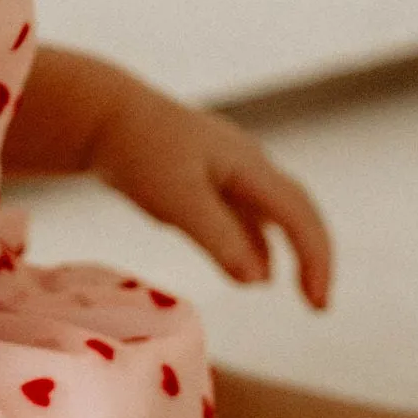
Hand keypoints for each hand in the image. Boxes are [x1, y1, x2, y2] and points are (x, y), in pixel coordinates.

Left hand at [96, 80, 333, 308]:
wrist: (99, 113)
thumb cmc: (137, 151)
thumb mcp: (178, 201)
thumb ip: (220, 239)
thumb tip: (260, 281)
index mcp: (249, 164)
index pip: (299, 215)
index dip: (316, 260)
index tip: (319, 304)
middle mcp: (247, 163)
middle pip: (296, 210)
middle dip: (312, 256)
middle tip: (318, 304)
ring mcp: (226, 166)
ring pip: (270, 212)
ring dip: (286, 250)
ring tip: (298, 289)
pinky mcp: (203, 175)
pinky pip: (243, 213)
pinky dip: (255, 242)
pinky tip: (252, 268)